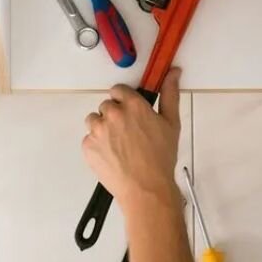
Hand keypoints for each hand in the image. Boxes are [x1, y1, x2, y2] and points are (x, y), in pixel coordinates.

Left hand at [81, 68, 183, 208]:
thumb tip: (173, 73)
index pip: (118, 90)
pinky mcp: (87, 146)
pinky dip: (97, 145)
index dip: (124, 101)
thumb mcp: (171, 124)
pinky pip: (89, 139)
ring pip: (94, 121)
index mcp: (133, 105)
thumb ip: (170, 94)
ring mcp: (97, 130)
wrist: (145, 188)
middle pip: (106, 106)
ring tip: (119, 146)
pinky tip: (112, 156)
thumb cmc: (160, 158)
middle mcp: (112, 114)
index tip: (130, 112)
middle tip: (128, 134)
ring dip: (103, 129)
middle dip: (115, 116)